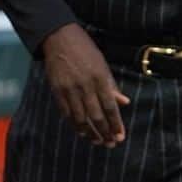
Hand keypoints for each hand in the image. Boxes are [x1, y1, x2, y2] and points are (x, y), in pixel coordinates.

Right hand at [41, 24, 131, 146]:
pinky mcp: (57, 90)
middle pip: (96, 116)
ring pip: (81, 118)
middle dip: (105, 132)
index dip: (116, 124)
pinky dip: (75, 125)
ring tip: (98, 142)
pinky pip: (67, 113)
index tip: (120, 137)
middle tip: (111, 144)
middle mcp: (85, 85)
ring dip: (91, 133)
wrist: (58, 38)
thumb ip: (112, 86)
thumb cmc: (85, 50)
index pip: (110, 107)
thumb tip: (125, 102)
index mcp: (99, 78)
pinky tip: (82, 132)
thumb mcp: (102, 65)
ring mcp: (69, 89)